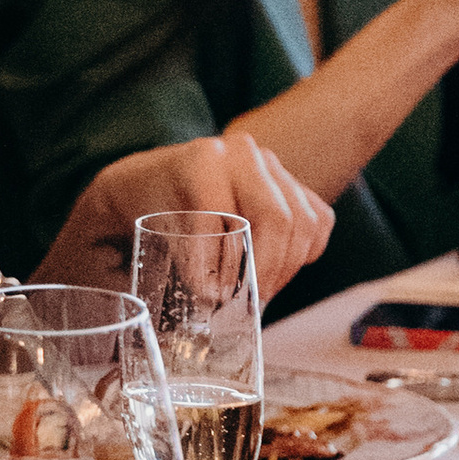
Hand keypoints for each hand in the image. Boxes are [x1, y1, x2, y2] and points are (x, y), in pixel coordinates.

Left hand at [61, 130, 335, 305]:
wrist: (149, 181)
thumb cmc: (142, 209)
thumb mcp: (139, 229)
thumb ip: (161, 262)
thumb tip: (209, 300)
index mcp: (202, 160)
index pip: (229, 220)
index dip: (224, 266)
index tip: (210, 297)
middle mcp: (242, 154)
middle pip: (277, 218)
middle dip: (265, 271)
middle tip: (244, 305)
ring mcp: (272, 165)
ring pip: (304, 223)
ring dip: (285, 269)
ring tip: (256, 294)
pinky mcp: (293, 183)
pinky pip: (318, 223)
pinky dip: (303, 255)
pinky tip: (272, 271)